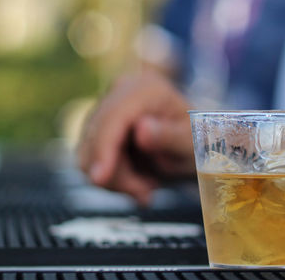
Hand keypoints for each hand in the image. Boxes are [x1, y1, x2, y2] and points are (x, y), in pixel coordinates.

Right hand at [77, 72, 194, 205]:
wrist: (190, 138)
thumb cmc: (196, 138)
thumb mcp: (192, 142)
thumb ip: (169, 136)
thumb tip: (141, 129)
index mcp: (145, 89)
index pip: (113, 117)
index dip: (103, 148)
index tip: (99, 178)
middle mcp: (119, 92)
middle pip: (96, 139)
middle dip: (117, 175)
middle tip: (146, 194)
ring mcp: (104, 109)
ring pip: (88, 155)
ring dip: (116, 180)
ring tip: (147, 186)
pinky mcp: (95, 129)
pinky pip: (89, 162)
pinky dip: (112, 179)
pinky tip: (137, 182)